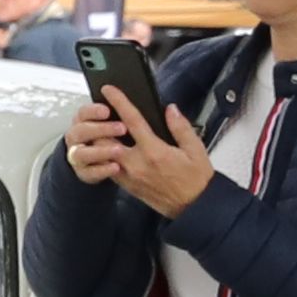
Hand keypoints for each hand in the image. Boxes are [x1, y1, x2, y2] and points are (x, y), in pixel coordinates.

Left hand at [74, 93, 209, 215]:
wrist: (193, 207)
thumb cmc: (196, 179)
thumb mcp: (196, 149)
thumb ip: (181, 127)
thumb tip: (170, 109)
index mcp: (154, 152)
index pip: (132, 121)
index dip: (119, 102)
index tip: (109, 90)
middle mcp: (136, 164)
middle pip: (106, 138)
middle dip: (100, 123)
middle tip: (100, 110)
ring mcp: (128, 175)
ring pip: (102, 153)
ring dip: (100, 139)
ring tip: (103, 127)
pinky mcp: (125, 185)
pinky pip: (107, 166)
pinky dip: (104, 155)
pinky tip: (111, 146)